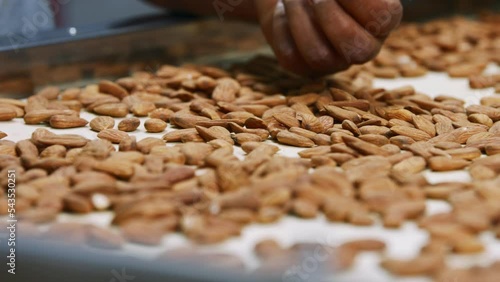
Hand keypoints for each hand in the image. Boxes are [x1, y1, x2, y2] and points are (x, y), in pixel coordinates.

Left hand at [255, 0, 402, 75]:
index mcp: (382, 19)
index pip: (384, 15)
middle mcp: (363, 47)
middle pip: (359, 49)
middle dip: (330, 15)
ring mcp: (333, 62)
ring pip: (319, 55)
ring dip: (300, 17)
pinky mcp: (303, 66)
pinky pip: (291, 55)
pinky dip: (283, 25)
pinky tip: (284, 9)